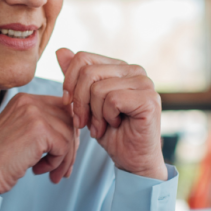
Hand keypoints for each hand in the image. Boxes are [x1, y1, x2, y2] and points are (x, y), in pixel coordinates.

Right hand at [0, 93, 79, 194]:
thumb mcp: (21, 134)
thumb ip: (44, 127)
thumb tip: (77, 133)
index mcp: (24, 99)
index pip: (61, 109)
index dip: (66, 133)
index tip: (61, 154)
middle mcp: (29, 101)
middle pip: (69, 120)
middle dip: (70, 147)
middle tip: (62, 169)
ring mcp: (34, 113)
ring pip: (70, 135)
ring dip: (64, 159)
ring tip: (49, 173)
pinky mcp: (40, 129)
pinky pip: (64, 146)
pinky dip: (56, 163)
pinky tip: (38, 170)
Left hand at [56, 49, 165, 180]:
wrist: (131, 159)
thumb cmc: (111, 133)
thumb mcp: (86, 104)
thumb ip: (76, 78)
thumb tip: (61, 50)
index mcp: (119, 67)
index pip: (83, 58)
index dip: (69, 82)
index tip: (68, 105)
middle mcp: (134, 70)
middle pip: (88, 73)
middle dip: (79, 102)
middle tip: (84, 122)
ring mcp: (144, 83)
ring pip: (99, 88)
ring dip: (94, 114)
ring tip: (101, 126)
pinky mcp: (149, 99)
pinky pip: (112, 100)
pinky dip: (107, 117)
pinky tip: (116, 125)